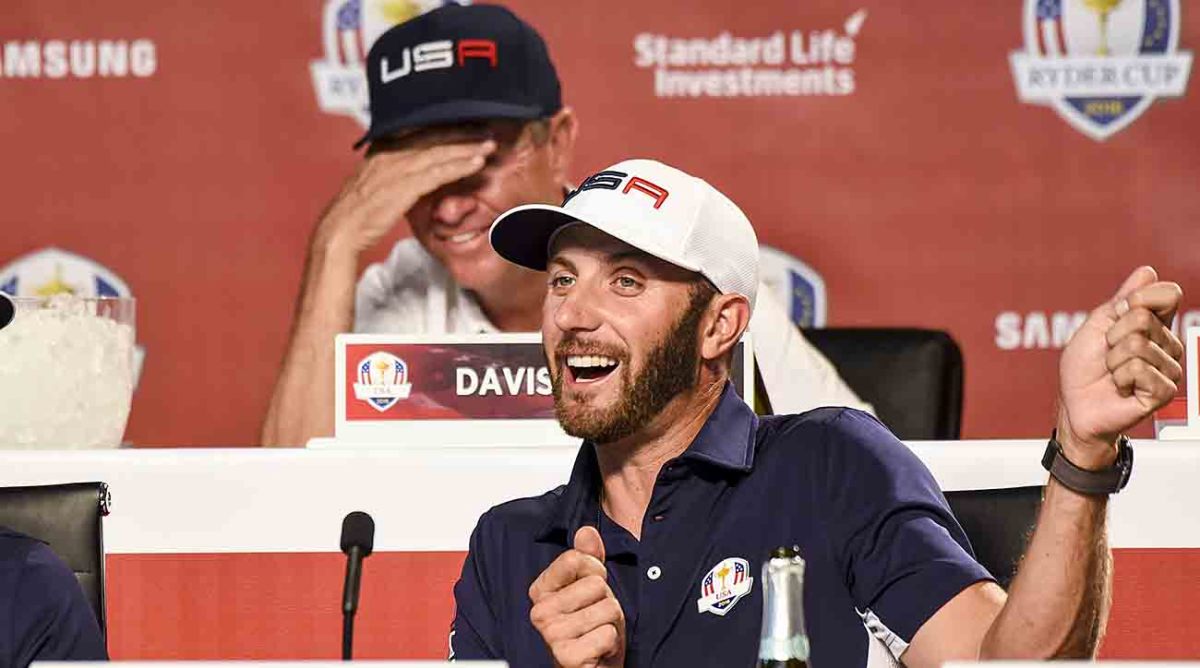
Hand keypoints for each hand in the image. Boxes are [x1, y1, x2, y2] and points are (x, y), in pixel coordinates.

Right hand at [313, 140, 495, 254]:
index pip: (420, 132)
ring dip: (467, 149)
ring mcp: (396, 168)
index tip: (469, 125)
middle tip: (487, 129)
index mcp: (383, 148)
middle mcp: (390, 153)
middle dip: (462, 134)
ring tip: (489, 146)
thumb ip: (393, 169)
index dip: (446, 128)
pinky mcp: (404, 186)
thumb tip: (413, 168)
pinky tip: (477, 164)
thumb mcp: (374, 181)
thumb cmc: (359, 211)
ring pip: (439, 153)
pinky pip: (438, 173)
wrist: (341, 229)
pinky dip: (459, 167)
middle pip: (433, 138)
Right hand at [528, 526, 625, 667]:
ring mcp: (551, 635)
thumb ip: (589, 558)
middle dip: (606, 601)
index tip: (590, 591)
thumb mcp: (592, 588)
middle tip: (597, 618)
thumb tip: (586, 532)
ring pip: (606, 608)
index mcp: (540, 590)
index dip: (595, 571)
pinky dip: (611, 643)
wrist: (595, 667)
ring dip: (612, 623)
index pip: (574, 559)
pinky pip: (607, 634)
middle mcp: (540, 612)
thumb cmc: (592, 628)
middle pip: (595, 584)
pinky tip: (599, 650)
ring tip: (598, 633)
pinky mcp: (567, 657)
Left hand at [1058, 266, 1183, 467]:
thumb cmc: (1084, 366)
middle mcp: (1168, 343)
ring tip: (1112, 373)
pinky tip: (1121, 387)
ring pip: (1138, 344)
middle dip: (1112, 335)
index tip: (1117, 315)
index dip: (1137, 299)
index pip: (1168, 294)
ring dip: (1113, 359)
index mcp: (1155, 324)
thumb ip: (1123, 299)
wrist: (1075, 404)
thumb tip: (1147, 272)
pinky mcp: (1164, 391)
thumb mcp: (1097, 325)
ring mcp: (1169, 367)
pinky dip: (1119, 377)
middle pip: (1142, 318)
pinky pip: (1139, 369)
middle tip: (1107, 353)